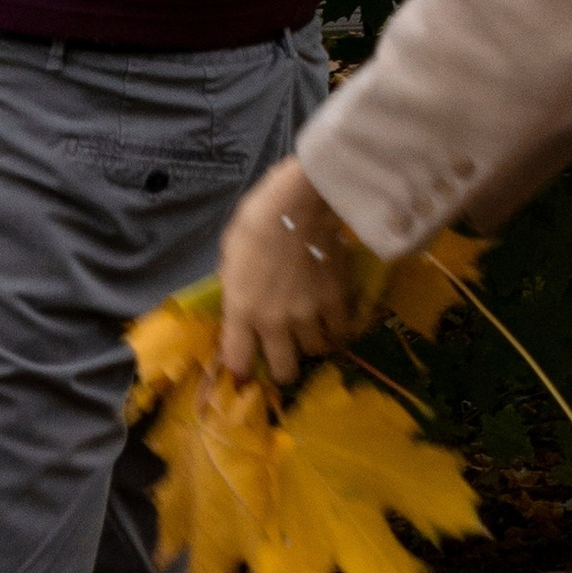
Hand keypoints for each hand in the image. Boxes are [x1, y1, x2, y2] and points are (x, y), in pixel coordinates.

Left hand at [217, 158, 362, 386]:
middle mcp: (275, 322)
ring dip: (312, 345)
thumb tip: (241, 303)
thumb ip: (235, 287)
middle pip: (284, 371)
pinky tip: (333, 320)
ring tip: (311, 331)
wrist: (302, 201)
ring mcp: (309, 315)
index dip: (242, 369)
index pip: (238, 361)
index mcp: (241, 310)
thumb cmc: (259, 219)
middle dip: (283, 367)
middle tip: (285, 354)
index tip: (246, 366)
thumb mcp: (230, 254)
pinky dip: (337, 330)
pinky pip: (341, 332)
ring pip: (316, 352)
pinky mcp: (337, 302)